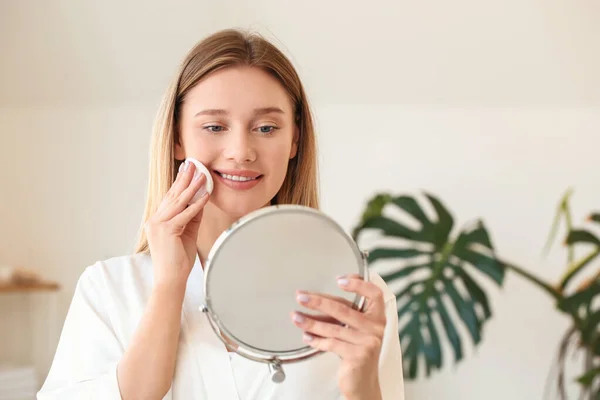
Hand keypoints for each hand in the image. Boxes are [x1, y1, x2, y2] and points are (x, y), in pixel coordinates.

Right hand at [144, 160, 209, 289]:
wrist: (170, 279)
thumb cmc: (178, 260)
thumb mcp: (187, 234)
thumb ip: (192, 217)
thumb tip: (201, 201)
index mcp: (156, 221)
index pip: (169, 198)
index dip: (179, 183)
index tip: (187, 171)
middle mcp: (155, 220)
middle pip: (173, 195)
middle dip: (184, 179)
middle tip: (193, 164)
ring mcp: (159, 225)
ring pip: (179, 201)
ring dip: (192, 187)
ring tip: (202, 175)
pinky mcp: (167, 230)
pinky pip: (185, 214)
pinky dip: (197, 204)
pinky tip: (205, 196)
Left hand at [291, 275, 385, 399]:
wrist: (363, 383)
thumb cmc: (357, 352)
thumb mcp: (357, 330)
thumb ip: (347, 314)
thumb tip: (316, 297)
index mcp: (378, 317)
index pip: (374, 293)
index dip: (358, 284)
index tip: (339, 280)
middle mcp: (376, 328)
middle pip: (344, 308)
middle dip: (318, 301)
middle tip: (301, 296)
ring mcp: (368, 342)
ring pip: (333, 327)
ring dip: (311, 321)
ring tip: (295, 317)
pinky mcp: (358, 356)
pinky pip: (331, 343)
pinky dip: (316, 340)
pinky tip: (306, 336)